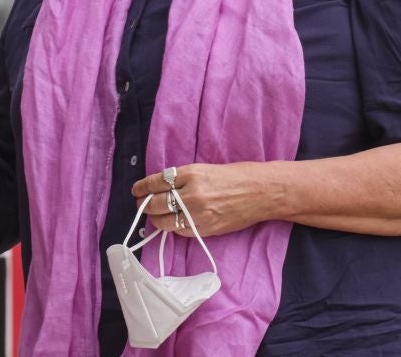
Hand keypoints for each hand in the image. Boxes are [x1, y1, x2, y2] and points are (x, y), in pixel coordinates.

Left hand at [131, 163, 272, 237]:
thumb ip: (185, 179)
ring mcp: (198, 214)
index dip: (142, 187)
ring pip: (163, 221)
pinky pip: (179, 231)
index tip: (136, 189)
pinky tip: (174, 222)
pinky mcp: (205, 229)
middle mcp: (192, 194)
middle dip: (144, 204)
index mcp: (192, 173)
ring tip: (155, 215)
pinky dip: (173, 227)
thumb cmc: (239, 176)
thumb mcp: (208, 169)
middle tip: (142, 203)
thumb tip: (163, 188)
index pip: (156, 182)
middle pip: (155, 203)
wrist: (264, 191)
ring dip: (155, 218)